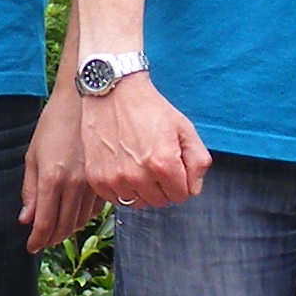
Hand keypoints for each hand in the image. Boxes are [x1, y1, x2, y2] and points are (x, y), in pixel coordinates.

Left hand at [22, 85, 107, 252]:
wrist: (84, 102)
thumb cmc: (54, 125)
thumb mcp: (33, 155)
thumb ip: (30, 190)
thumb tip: (26, 220)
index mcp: (52, 178)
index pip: (45, 222)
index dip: (37, 240)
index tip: (31, 247)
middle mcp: (74, 185)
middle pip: (63, 226)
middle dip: (51, 238)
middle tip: (42, 242)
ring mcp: (93, 184)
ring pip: (80, 221)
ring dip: (67, 230)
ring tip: (56, 231)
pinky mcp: (105, 180)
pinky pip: (95, 210)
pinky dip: (83, 218)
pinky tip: (74, 216)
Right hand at [84, 74, 210, 209]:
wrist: (113, 93)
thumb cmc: (150, 110)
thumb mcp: (184, 129)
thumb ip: (199, 162)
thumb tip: (193, 189)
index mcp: (164, 164)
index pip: (181, 196)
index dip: (180, 181)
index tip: (172, 164)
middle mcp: (138, 177)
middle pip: (160, 201)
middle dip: (162, 186)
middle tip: (154, 160)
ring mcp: (115, 179)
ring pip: (138, 203)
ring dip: (141, 189)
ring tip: (136, 163)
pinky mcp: (97, 179)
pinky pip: (116, 199)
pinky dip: (121, 188)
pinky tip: (121, 166)